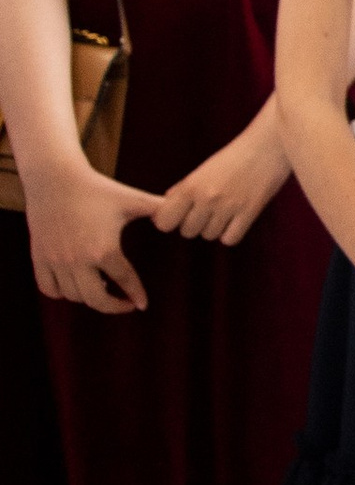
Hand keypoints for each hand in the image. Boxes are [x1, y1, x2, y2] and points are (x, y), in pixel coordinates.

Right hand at [26, 164, 158, 313]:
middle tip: (125, 304)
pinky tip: (74, 284)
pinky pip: (48, 288)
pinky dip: (61, 293)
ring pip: (73, 296)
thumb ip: (158, 208)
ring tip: (102, 289)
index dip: (136, 294)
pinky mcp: (39, 257)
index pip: (125, 282)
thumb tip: (185, 211)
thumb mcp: (131, 199)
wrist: (55, 177)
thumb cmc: (96, 188)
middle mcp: (78, 260)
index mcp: (104, 249)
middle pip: (97, 300)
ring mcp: (57, 260)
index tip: (142, 304)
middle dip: (114, 306)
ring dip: (89, 297)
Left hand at [151, 115, 294, 246]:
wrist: (269, 144)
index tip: (177, 215)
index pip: (164, 222)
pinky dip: (230, 233)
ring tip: (224, 209)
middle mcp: (207, 198)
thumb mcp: (203, 169)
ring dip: (214, 227)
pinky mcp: (249, 213)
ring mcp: (228, 207)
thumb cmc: (235, 155)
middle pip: (187, 232)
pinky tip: (235, 218)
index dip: (169, 221)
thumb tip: (163, 210)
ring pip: (208, 235)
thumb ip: (182, 189)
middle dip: (194, 223)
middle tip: (206, 209)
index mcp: (191, 185)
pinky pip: (229, 239)